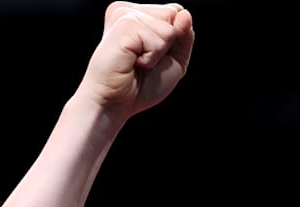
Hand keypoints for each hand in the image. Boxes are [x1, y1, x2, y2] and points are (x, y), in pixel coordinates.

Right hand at [77, 2, 194, 119]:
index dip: (175, 38)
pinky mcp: (124, 24)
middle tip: (143, 60)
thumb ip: (184, 36)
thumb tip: (184, 14)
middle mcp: (129, 11)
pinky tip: (132, 62)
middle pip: (174, 14)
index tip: (151, 55)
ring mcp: (125, 15)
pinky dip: (151, 58)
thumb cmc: (140, 86)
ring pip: (168, 28)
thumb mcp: (175, 61)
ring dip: (158, 54)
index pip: (176, 12)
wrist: (115, 103)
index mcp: (138, 14)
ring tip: (136, 62)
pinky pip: (158, 39)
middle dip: (168, 45)